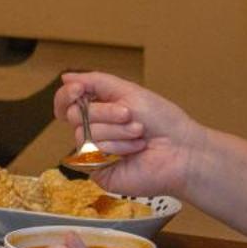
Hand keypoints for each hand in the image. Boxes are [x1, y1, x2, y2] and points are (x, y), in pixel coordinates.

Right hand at [54, 71, 207, 199]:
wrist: (181, 149)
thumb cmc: (162, 121)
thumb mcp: (128, 91)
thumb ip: (95, 81)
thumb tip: (65, 77)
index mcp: (98, 110)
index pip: (65, 103)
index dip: (65, 95)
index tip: (78, 90)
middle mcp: (93, 130)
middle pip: (75, 114)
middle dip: (105, 112)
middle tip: (129, 115)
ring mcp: (93, 151)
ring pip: (83, 133)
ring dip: (117, 130)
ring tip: (138, 134)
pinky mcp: (97, 169)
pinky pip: (92, 151)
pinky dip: (116, 147)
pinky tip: (134, 150)